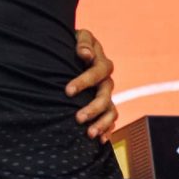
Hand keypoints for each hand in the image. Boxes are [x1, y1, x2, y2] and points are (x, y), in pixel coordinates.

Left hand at [66, 28, 119, 142]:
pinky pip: (110, 120)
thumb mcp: (79, 36)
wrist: (74, 53)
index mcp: (102, 63)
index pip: (97, 72)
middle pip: (105, 96)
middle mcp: (107, 81)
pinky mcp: (104, 106)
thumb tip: (86, 54)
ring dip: (102, 123)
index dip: (84, 82)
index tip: (67, 90)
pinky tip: (99, 141)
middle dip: (93, 108)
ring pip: (111, 111)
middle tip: (78, 118)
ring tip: (89, 135)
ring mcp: (106, 95)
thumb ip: (83, 42)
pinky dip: (107, 131)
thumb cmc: (73, 43)